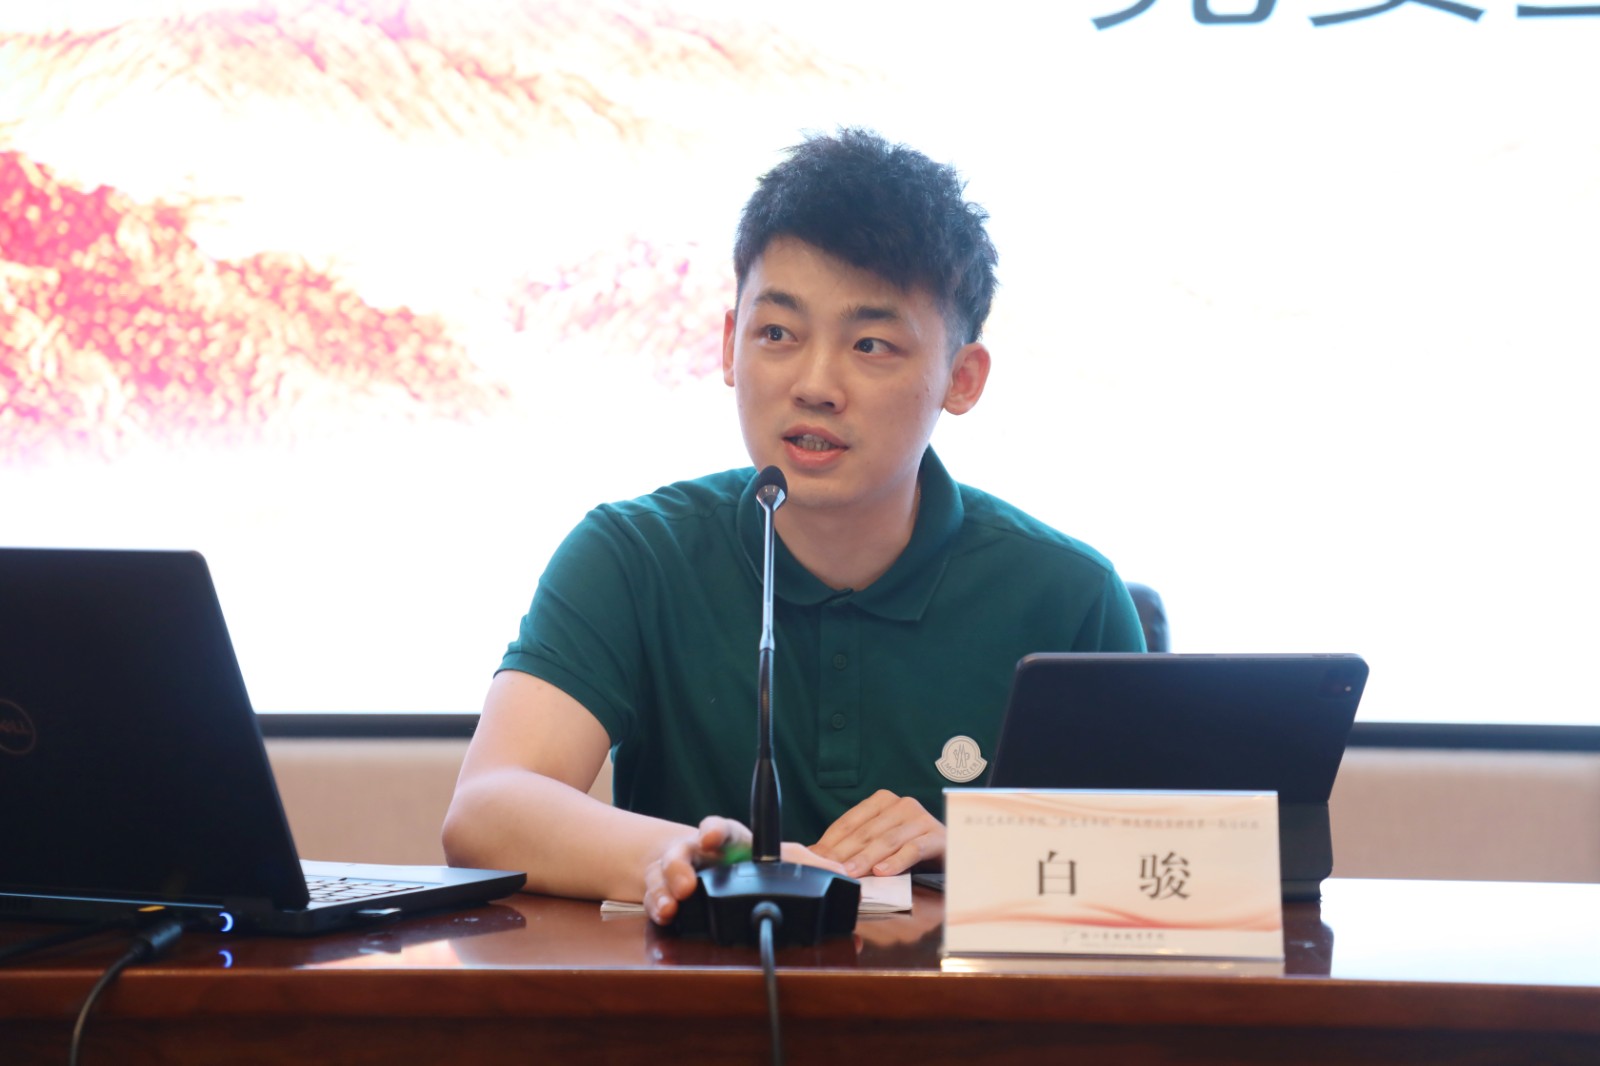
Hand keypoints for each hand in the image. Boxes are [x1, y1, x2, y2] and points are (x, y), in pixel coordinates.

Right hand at [642, 816, 845, 925]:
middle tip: (687, 884)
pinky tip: (664, 915)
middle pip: (682, 852)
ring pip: (663, 875)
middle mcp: (696, 853)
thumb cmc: (736, 858)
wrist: (694, 863)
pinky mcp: (662, 891)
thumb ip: (804, 864)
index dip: (714, 831)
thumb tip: (841, 873)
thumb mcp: (771, 857)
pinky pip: (654, 897)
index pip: (719, 829)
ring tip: (672, 906)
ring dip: (665, 890)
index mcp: (726, 842)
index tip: (711, 838)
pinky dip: (657, 906)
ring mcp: (676, 871)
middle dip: (680, 866)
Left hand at [811, 790, 943, 877]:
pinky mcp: (936, 836)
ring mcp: (920, 819)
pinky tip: (883, 872)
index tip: (814, 858)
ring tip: (849, 873)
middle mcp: (901, 805)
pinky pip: (913, 849)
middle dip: (843, 853)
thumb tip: (816, 853)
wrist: (955, 849)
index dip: (830, 841)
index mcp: (882, 801)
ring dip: (865, 859)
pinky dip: (896, 861)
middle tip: (827, 870)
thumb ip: (854, 845)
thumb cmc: (910, 845)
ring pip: (887, 840)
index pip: (850, 822)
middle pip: (866, 832)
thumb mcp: (880, 842)